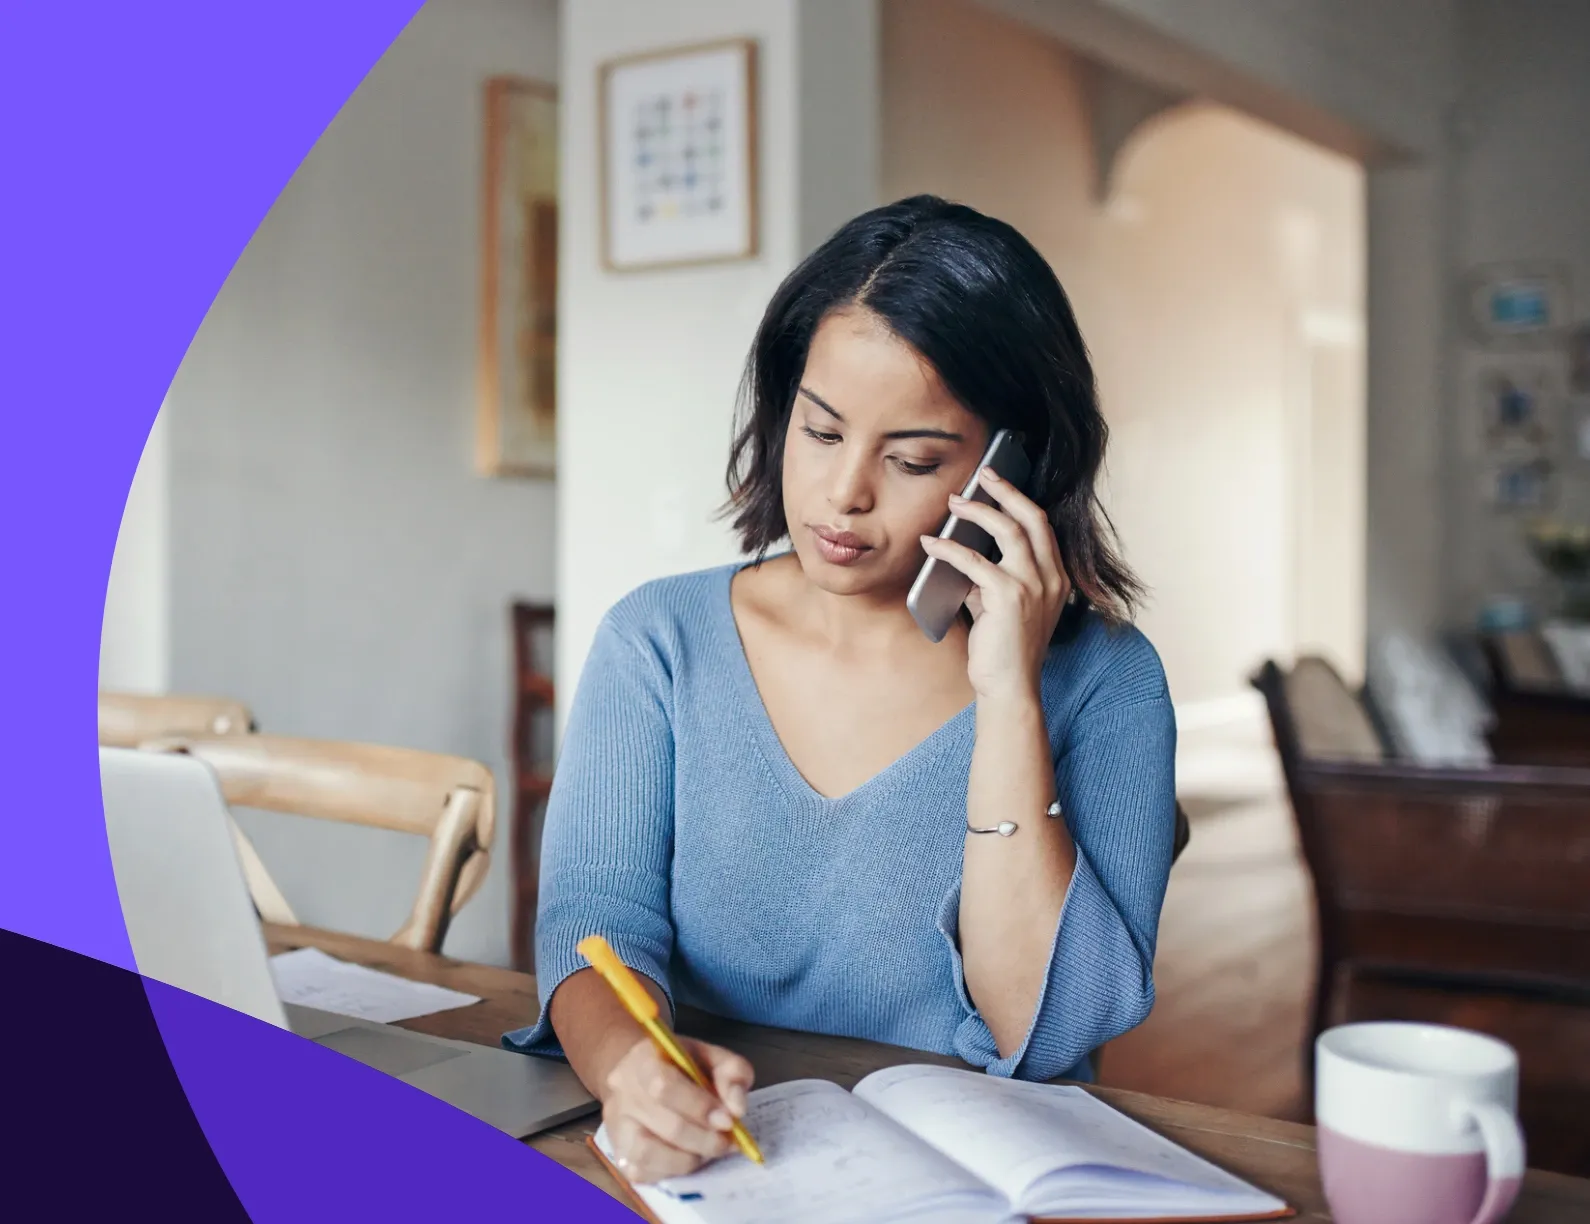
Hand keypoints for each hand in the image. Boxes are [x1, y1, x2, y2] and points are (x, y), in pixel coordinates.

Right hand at [601, 1034, 754, 1183]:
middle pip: (664, 1125)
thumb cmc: (683, 1065)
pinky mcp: (617, 1151)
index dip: (699, 1107)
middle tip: (727, 1142)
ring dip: (687, 1159)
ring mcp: (616, 1124)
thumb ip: (732, 1074)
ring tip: (707, 1151)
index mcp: (644, 1059)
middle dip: (704, 1139)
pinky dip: (670, 1171)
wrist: (643, 1073)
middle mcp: (623, 1092)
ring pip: (647, 1154)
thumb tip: (737, 1108)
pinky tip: (687, 1158)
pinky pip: (641, 1172)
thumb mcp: (714, 1056)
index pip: (664, 1086)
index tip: (728, 1120)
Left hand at [919, 465, 1070, 702]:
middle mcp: (1051, 578)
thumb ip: (992, 578)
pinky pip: (975, 561)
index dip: (1018, 501)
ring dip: (978, 511)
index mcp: (1057, 578)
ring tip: (953, 503)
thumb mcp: (1003, 606)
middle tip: (982, 474)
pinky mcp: (1009, 597)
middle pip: (1032, 518)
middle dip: (1006, 491)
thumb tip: (964, 551)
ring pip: (1009, 531)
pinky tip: (931, 544)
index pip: (1042, 527)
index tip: (996, 483)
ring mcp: (1034, 586)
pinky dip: (949, 548)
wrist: (1009, 687)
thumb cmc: (1004, 649)